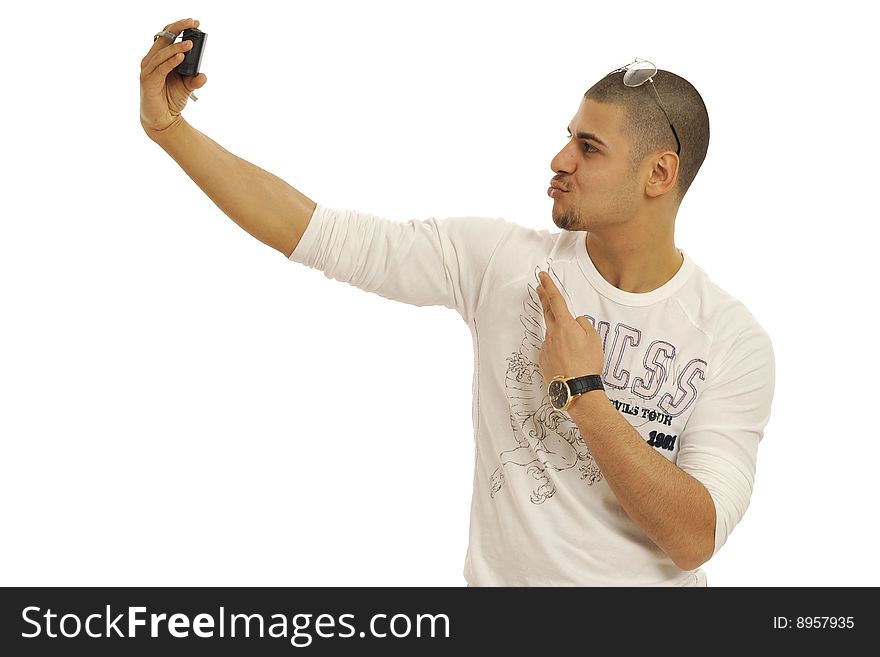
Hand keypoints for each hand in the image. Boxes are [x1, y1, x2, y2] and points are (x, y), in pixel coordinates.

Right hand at [139, 17, 206, 133]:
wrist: (162, 120)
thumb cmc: (170, 100)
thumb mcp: (186, 88)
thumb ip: (194, 79)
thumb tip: (204, 75)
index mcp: (159, 58)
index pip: (166, 36)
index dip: (178, 28)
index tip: (194, 22)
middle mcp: (151, 61)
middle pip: (163, 39)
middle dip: (178, 29)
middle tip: (192, 22)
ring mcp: (148, 70)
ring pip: (161, 53)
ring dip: (176, 47)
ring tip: (190, 43)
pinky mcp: (148, 81)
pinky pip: (161, 68)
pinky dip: (171, 61)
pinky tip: (182, 57)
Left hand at [535, 270, 603, 383]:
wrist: (576, 389)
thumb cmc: (587, 364)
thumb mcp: (594, 339)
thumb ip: (584, 324)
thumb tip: (576, 322)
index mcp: (565, 325)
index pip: (555, 300)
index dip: (549, 286)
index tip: (542, 276)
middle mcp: (551, 334)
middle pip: (547, 311)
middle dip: (543, 298)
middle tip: (539, 288)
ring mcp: (545, 347)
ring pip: (553, 335)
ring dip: (560, 336)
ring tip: (575, 352)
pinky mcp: (543, 359)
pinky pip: (551, 350)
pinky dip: (558, 352)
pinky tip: (567, 362)